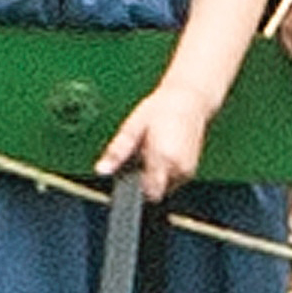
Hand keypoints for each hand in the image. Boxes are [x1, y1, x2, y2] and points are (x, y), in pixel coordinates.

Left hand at [99, 79, 214, 202]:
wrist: (190, 99)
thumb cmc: (162, 109)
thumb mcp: (133, 126)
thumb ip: (117, 151)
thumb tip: (101, 170)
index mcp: (163, 158)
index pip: (149, 193)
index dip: (135, 188)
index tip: (129, 174)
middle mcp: (178, 168)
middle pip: (154, 192)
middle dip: (143, 180)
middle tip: (140, 156)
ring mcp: (187, 171)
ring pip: (163, 188)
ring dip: (154, 177)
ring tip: (152, 150)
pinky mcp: (190, 170)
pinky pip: (172, 181)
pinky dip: (164, 173)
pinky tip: (161, 153)